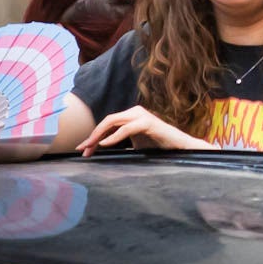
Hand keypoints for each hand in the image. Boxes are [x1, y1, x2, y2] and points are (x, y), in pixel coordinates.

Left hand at [76, 106, 210, 156]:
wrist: (180, 148)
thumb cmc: (159, 147)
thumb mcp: (134, 144)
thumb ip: (120, 140)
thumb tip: (98, 149)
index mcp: (131, 116)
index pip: (107, 124)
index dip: (93, 136)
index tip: (83, 150)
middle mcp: (135, 112)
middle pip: (107, 121)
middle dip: (92, 136)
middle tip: (82, 150)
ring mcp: (142, 116)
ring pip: (113, 121)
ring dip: (98, 135)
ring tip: (89, 148)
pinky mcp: (148, 123)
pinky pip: (126, 128)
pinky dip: (113, 136)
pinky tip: (104, 144)